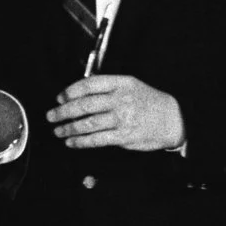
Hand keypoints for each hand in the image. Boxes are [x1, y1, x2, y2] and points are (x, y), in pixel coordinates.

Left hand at [51, 75, 185, 152]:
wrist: (174, 119)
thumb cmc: (150, 102)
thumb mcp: (132, 86)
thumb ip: (109, 87)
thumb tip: (80, 94)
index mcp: (122, 83)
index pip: (89, 84)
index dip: (70, 91)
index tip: (60, 97)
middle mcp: (121, 99)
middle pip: (84, 105)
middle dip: (63, 111)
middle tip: (51, 116)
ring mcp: (123, 118)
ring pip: (87, 123)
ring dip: (69, 128)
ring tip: (58, 131)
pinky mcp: (124, 136)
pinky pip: (97, 139)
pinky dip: (81, 142)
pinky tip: (72, 142)